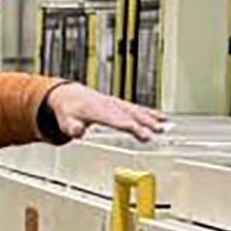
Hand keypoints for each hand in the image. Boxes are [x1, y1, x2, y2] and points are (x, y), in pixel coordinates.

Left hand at [46, 83, 166, 142]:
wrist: (69, 95)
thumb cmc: (69, 111)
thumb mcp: (65, 121)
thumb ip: (71, 128)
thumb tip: (78, 132)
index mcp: (97, 110)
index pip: (118, 120)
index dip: (132, 127)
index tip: (144, 135)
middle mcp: (109, 105)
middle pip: (130, 114)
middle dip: (145, 122)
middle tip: (159, 131)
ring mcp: (116, 103)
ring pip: (136, 109)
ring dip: (151, 117)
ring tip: (165, 125)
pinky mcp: (120, 103)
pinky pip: (137, 107)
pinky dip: (150, 112)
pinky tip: (162, 117)